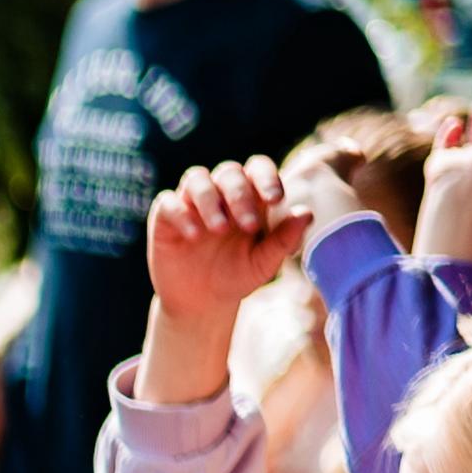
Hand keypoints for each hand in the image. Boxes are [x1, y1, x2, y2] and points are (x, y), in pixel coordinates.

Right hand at [144, 162, 302, 323]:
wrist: (201, 303)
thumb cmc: (237, 276)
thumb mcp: (264, 262)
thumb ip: (284, 238)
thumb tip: (307, 213)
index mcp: (249, 197)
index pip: (257, 169)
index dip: (266, 177)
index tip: (274, 199)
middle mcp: (219, 194)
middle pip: (229, 172)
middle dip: (240, 195)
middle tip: (249, 225)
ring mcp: (190, 203)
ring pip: (197, 178)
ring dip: (210, 199)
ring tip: (219, 229)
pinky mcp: (165, 217)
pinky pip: (169, 201)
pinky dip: (182, 214)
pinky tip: (194, 235)